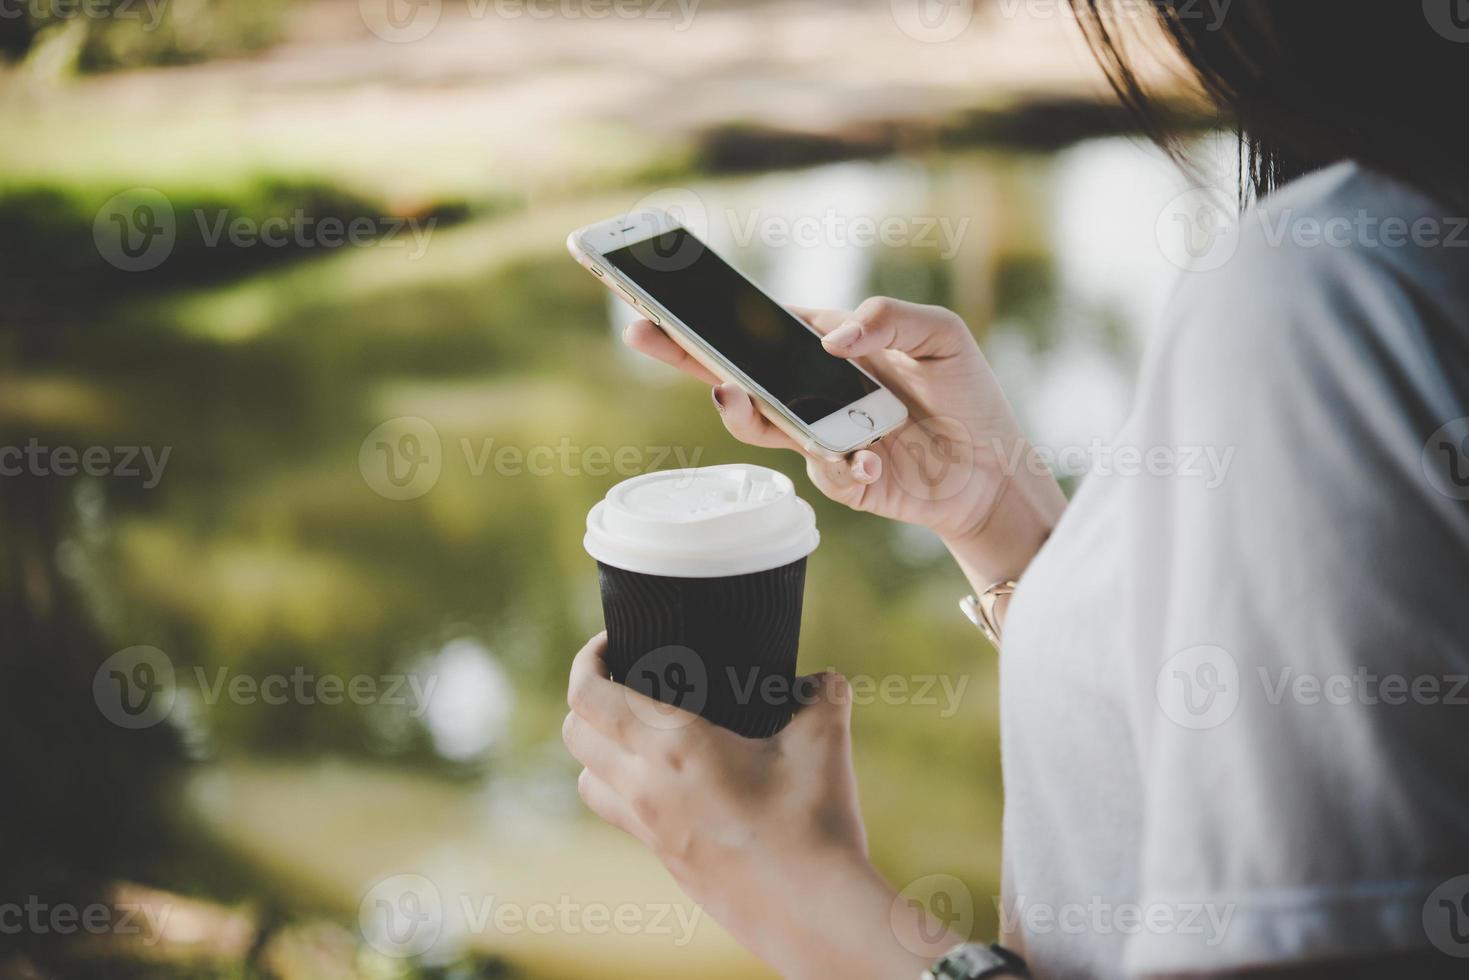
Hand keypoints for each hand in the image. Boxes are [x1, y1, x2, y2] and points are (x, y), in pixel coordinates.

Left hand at [562, 633, 960, 979]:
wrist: (811, 911)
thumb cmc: (813, 823)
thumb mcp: (823, 741)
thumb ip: (822, 695)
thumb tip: (823, 678)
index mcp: (673, 745)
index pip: (589, 694)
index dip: (587, 659)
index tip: (612, 642)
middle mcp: (645, 786)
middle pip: (574, 731)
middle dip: (589, 696)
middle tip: (623, 677)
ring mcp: (649, 827)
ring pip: (585, 777)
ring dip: (595, 747)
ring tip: (632, 729)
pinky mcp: (662, 857)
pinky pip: (615, 813)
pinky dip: (619, 786)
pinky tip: (663, 779)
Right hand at [624, 297, 1065, 585]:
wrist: (995, 469)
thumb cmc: (965, 394)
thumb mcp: (941, 336)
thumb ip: (891, 320)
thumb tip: (833, 338)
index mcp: (825, 347)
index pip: (759, 326)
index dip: (713, 311)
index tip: (665, 292)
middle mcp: (811, 392)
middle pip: (732, 371)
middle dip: (685, 353)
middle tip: (641, 332)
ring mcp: (818, 437)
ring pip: (757, 425)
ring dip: (740, 411)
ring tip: (732, 394)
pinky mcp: (841, 479)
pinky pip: (822, 469)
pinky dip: (843, 461)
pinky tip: (870, 456)